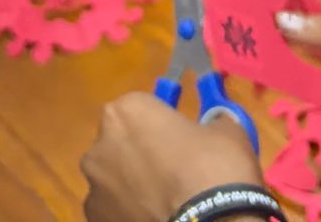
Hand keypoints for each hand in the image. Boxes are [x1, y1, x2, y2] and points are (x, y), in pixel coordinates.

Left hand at [81, 94, 264, 221]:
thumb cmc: (214, 169)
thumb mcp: (227, 133)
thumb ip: (211, 122)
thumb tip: (214, 125)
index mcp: (127, 111)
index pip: (141, 109)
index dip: (161, 124)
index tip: (180, 140)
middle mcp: (100, 145)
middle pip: (120, 143)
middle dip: (140, 154)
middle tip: (172, 172)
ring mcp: (94, 187)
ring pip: (113, 180)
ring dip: (131, 186)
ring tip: (164, 201)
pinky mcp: (96, 220)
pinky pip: (113, 210)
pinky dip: (128, 213)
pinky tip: (154, 218)